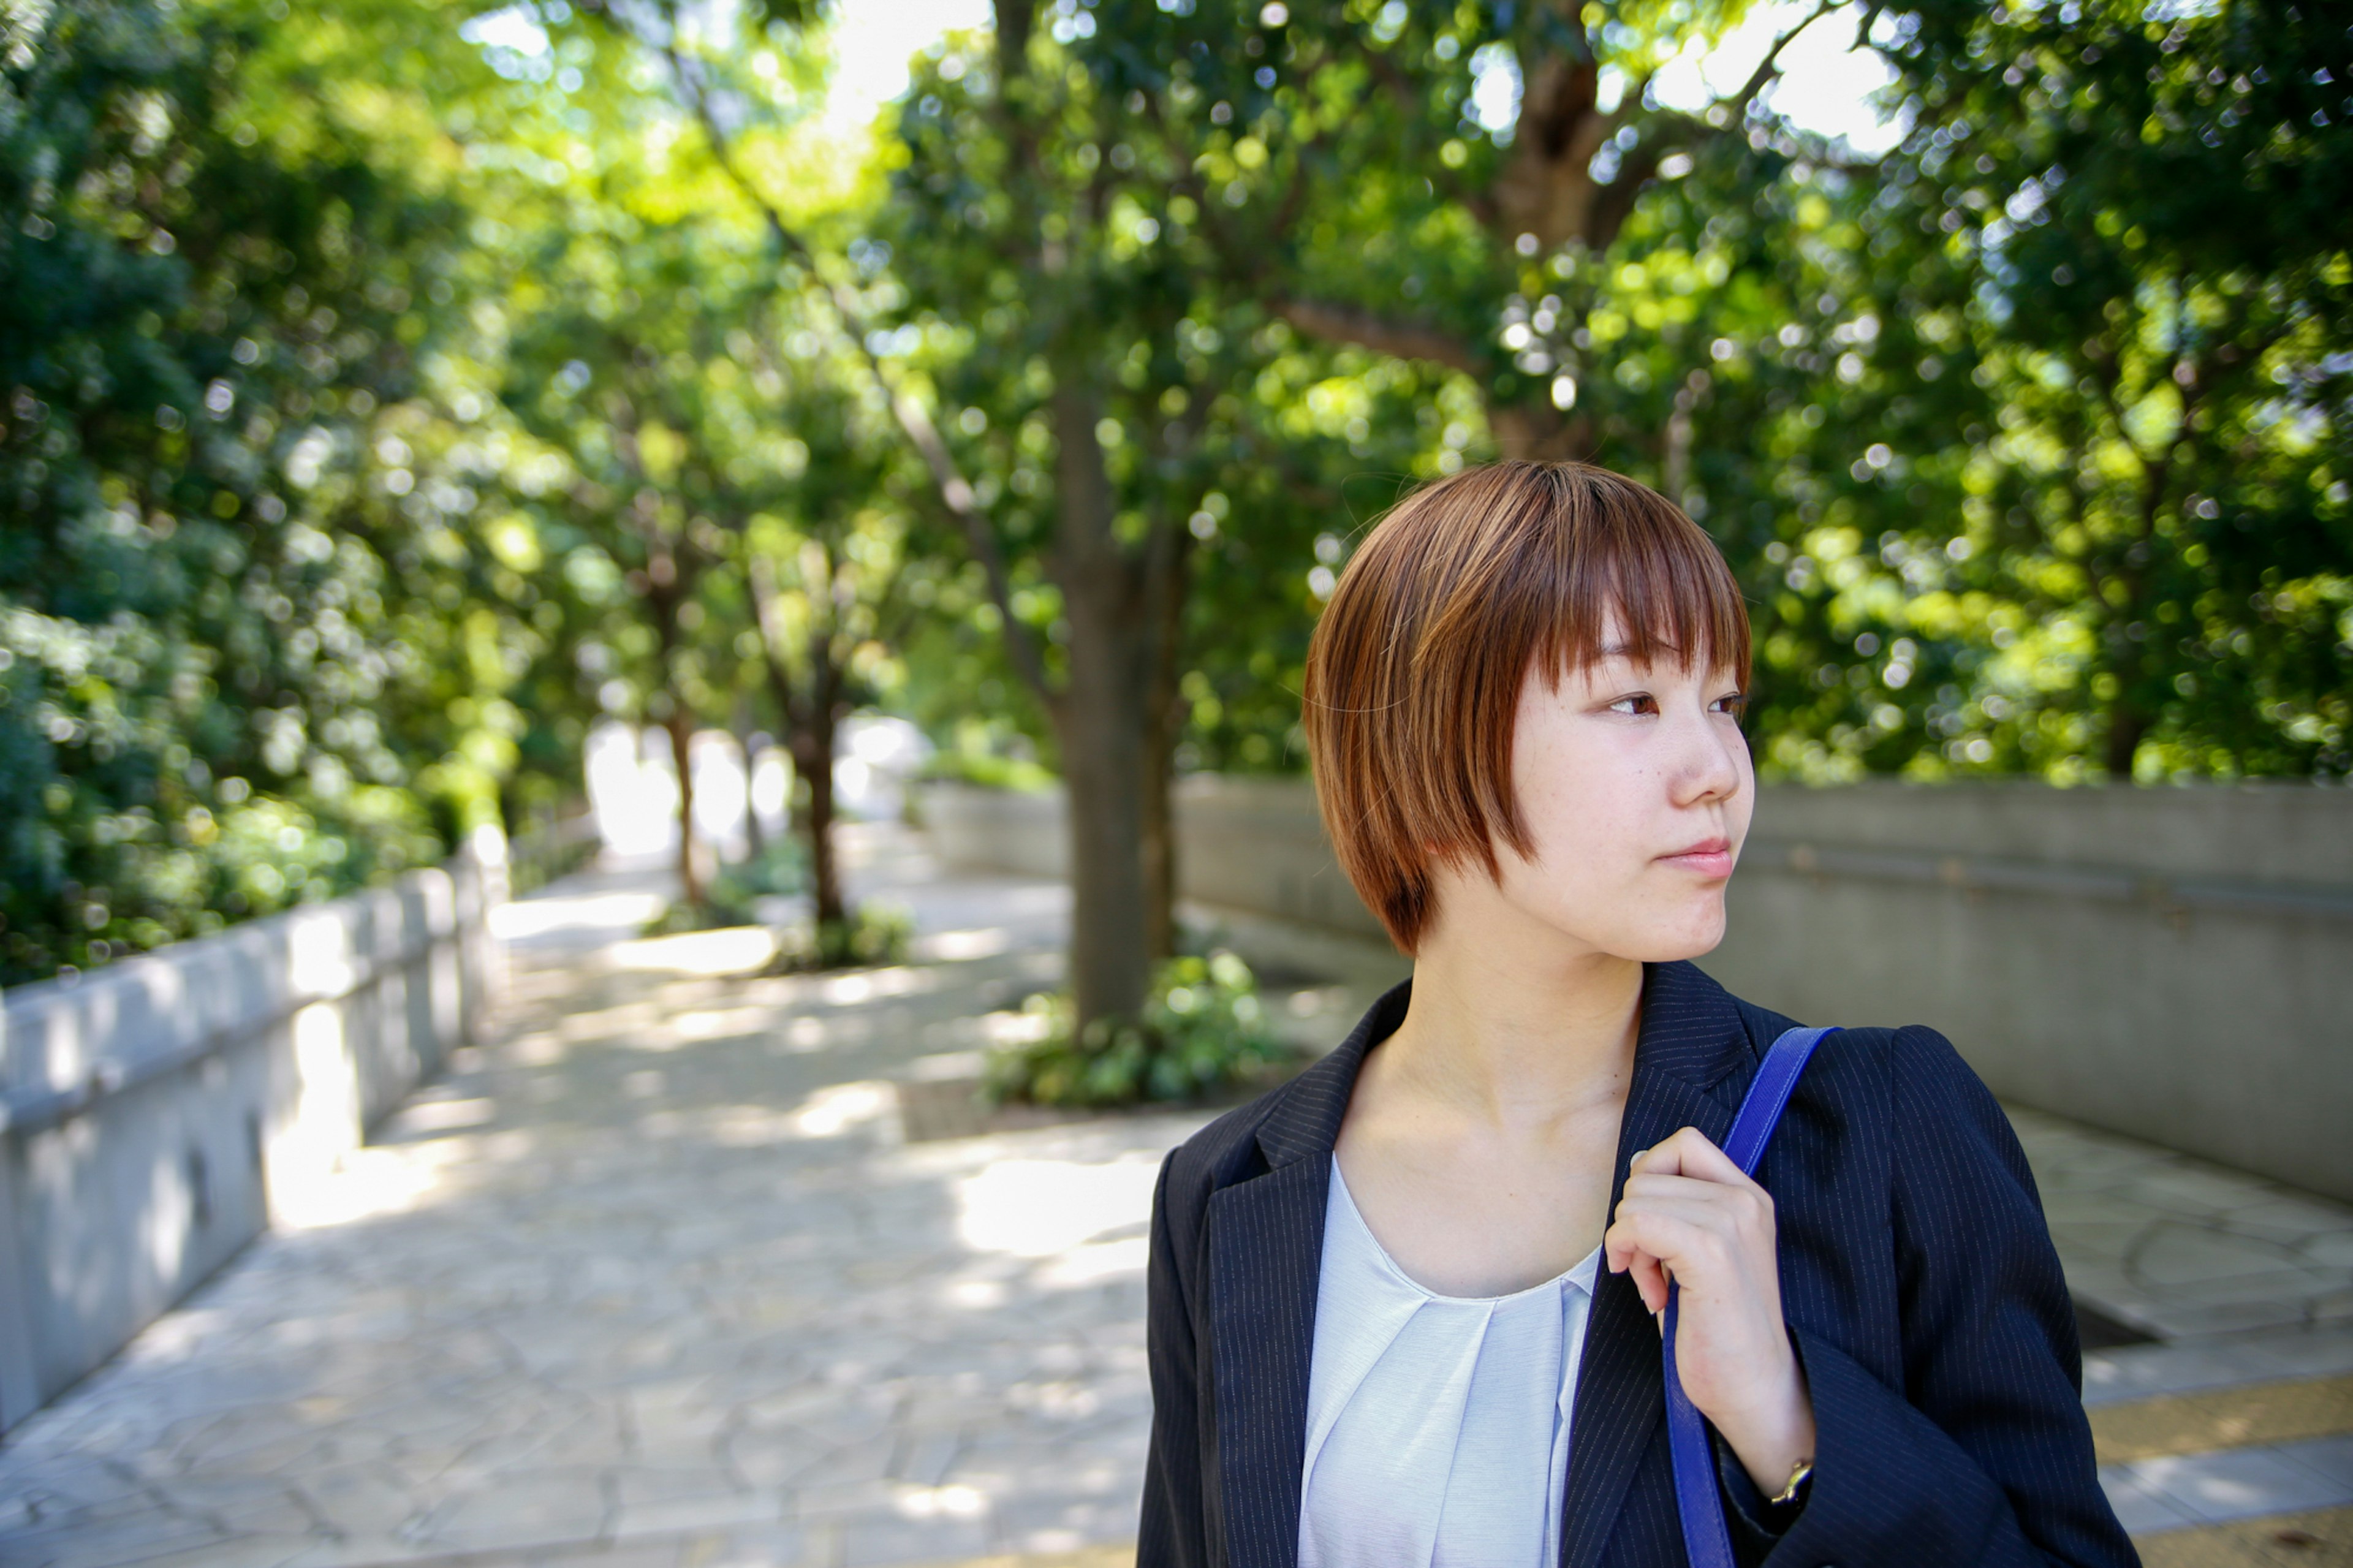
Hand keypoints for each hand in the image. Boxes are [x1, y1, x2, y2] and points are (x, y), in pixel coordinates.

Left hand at [1604, 1126, 1816, 1494]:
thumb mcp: (1701, 1252)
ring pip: (1636, 1198)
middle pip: (1649, 1171)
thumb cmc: (1719, 1327)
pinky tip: (1649, 1291)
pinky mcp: (1711, 1252)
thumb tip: (1641, 1165)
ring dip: (1631, 1243)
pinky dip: (1626, 1252)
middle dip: (1634, 1218)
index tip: (1653, 1226)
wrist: (1754, 1387)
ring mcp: (1731, 1223)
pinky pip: (1637, 1223)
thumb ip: (1680, 1206)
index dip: (1651, 1178)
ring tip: (1657, 1286)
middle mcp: (1746, 1201)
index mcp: (1749, 1197)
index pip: (1684, 1142)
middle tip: (1652, 1268)